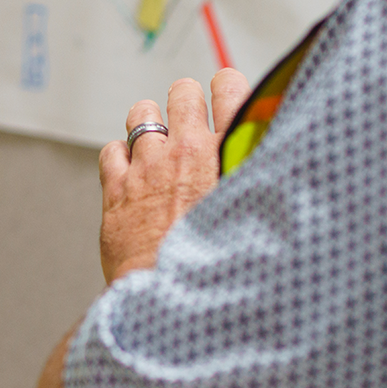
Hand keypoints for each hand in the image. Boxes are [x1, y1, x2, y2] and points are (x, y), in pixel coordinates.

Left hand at [95, 68, 250, 284]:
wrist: (176, 301)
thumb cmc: (224, 267)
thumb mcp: (259, 220)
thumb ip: (260, 181)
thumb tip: (274, 165)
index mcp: (230, 155)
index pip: (233, 91)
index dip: (228, 86)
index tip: (226, 90)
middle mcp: (187, 152)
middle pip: (183, 93)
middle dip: (186, 100)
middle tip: (188, 118)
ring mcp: (148, 167)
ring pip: (141, 113)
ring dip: (149, 123)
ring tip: (156, 143)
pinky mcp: (116, 187)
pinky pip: (112, 150)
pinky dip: (120, 158)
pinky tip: (132, 176)